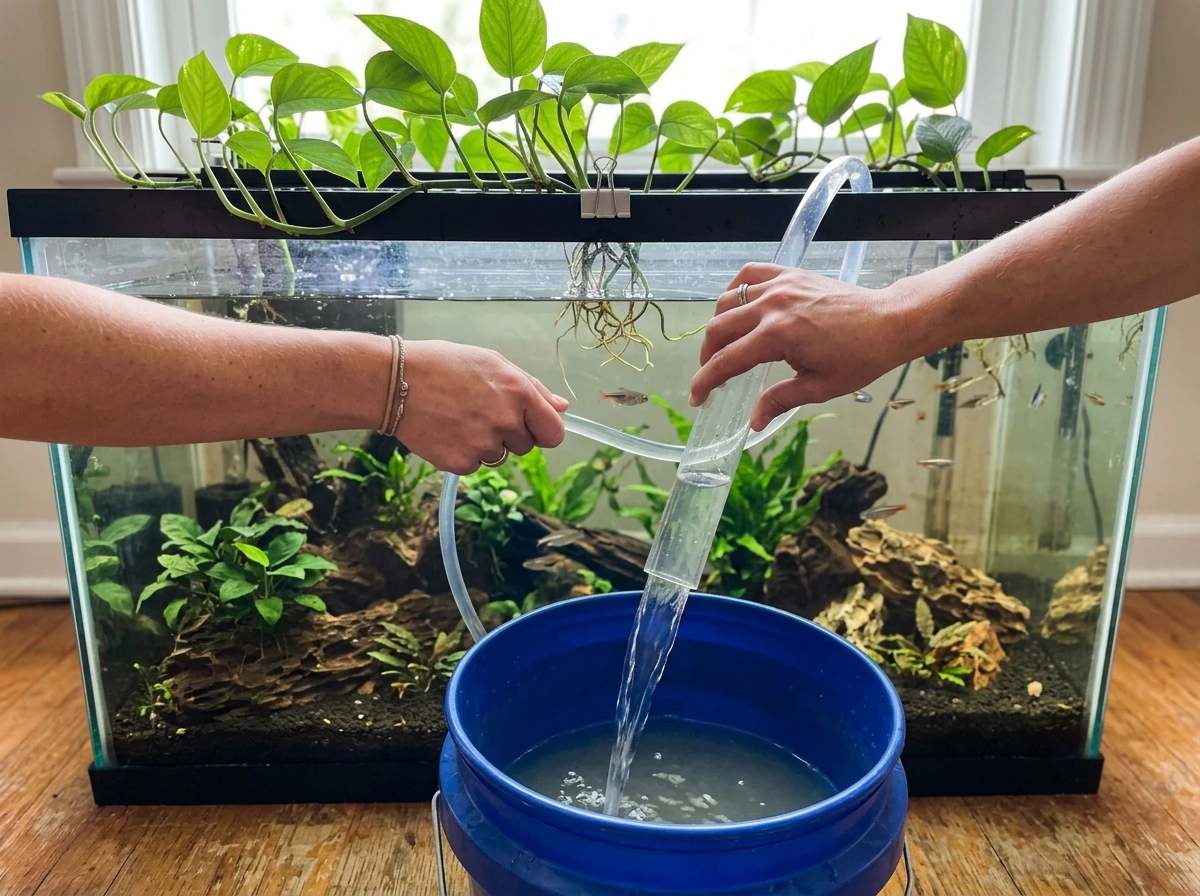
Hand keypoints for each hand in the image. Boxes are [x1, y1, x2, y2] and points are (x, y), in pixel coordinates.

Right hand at [396, 340, 568, 473]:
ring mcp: (483, 445)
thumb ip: (533, 388)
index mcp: (519, 393)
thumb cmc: (444, 365)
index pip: (554, 432)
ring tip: (459, 418)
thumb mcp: (493, 363)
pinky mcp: (460, 463)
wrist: (395, 383)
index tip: (532, 427)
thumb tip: (562, 407)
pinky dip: (463, 453)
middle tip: (480, 412)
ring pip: (499, 456)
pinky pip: (474, 465)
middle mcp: (506, 422)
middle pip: (526, 447)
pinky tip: (446, 431)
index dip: (544, 430)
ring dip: (486, 444)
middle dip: (510, 434)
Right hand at [688, 264, 915, 430]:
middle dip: (707, 355)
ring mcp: (780, 285)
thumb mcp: (819, 387)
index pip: (727, 361)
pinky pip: (750, 274)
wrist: (889, 322)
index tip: (697, 397)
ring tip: (723, 344)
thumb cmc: (860, 357)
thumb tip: (754, 421)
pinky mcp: (790, 274)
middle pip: (719, 329)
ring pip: (728, 300)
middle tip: (711, 374)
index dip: (706, 381)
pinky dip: (735, 289)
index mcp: (778, 337)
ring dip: (718, 324)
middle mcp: (772, 306)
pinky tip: (737, 305)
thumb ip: (780, 400)